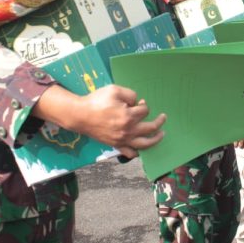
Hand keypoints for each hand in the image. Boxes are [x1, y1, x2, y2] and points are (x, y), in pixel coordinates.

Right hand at [34, 84, 165, 158]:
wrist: (80, 115)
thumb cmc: (97, 101)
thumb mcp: (114, 90)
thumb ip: (130, 94)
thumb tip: (138, 103)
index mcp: (128, 116)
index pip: (145, 111)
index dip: (144, 105)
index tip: (140, 103)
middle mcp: (128, 130)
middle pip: (150, 128)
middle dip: (159, 122)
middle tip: (163, 117)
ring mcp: (122, 140)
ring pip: (144, 144)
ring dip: (155, 139)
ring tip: (161, 135)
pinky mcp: (116, 145)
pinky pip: (130, 153)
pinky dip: (138, 152)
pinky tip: (142, 148)